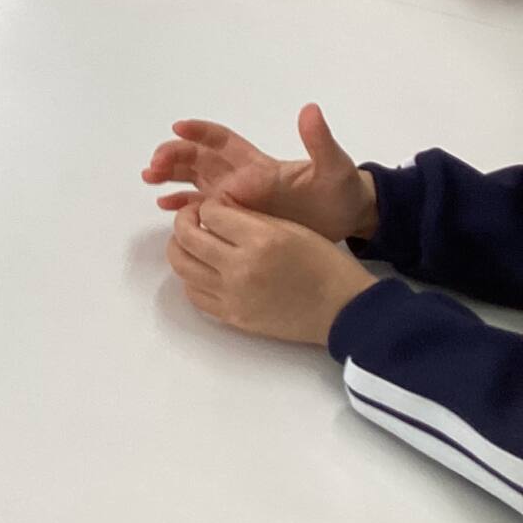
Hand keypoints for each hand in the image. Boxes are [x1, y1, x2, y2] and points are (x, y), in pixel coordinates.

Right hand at [142, 105, 376, 240]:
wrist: (348, 221)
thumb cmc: (341, 190)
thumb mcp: (334, 165)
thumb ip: (319, 141)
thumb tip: (309, 110)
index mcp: (257, 163)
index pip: (221, 140)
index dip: (199, 132)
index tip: (178, 128)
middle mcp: (239, 177)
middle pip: (197, 159)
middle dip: (174, 156)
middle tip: (155, 164)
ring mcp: (234, 199)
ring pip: (192, 181)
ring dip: (169, 177)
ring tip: (149, 177)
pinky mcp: (235, 221)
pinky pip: (201, 210)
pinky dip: (181, 206)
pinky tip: (164, 207)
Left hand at [166, 199, 375, 344]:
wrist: (342, 310)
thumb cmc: (323, 264)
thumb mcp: (289, 227)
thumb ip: (248, 217)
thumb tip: (213, 209)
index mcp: (260, 240)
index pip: (209, 213)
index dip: (206, 206)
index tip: (211, 207)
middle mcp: (241, 268)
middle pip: (186, 238)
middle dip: (183, 222)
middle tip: (191, 219)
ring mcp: (233, 296)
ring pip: (182, 266)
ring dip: (180, 249)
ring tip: (192, 243)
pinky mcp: (232, 317)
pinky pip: (194, 294)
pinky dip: (191, 278)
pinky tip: (203, 269)